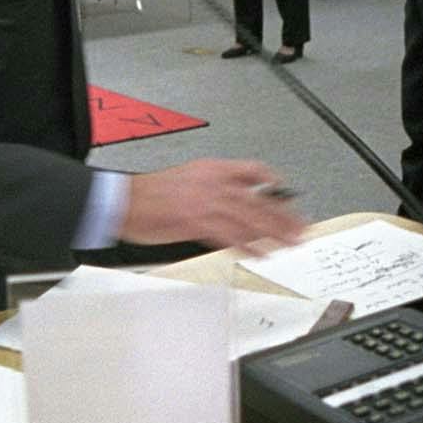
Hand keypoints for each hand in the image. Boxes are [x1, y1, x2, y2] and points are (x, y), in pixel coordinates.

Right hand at [121, 159, 306, 253]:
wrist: (122, 201)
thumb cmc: (148, 195)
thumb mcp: (186, 179)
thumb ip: (213, 187)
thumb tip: (234, 203)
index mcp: (211, 168)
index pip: (252, 170)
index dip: (273, 182)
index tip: (286, 193)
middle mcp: (213, 182)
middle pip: (258, 199)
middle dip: (283, 215)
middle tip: (300, 227)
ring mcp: (205, 202)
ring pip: (249, 218)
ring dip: (273, 233)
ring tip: (289, 242)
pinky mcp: (196, 222)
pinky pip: (230, 236)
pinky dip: (248, 246)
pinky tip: (260, 254)